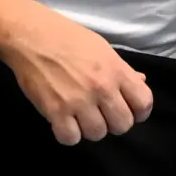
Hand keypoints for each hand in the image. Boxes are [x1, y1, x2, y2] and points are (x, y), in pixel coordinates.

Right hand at [0, 2, 153, 144]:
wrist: (33, 36)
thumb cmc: (69, 38)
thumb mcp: (103, 49)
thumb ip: (122, 70)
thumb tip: (140, 82)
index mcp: (116, 71)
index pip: (143, 103)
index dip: (139, 112)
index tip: (130, 112)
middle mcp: (102, 88)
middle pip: (122, 125)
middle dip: (114, 123)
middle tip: (102, 114)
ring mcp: (79, 101)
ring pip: (97, 134)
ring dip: (90, 128)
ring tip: (81, 116)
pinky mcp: (55, 111)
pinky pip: (70, 138)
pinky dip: (68, 134)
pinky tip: (65, 122)